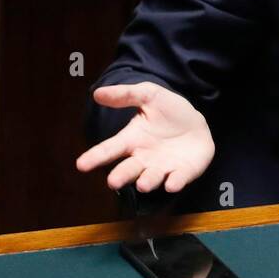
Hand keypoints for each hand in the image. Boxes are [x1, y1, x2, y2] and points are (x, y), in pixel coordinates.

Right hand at [76, 83, 215, 193]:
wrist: (197, 123)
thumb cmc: (168, 111)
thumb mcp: (150, 95)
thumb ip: (125, 95)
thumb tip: (97, 93)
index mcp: (131, 140)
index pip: (109, 149)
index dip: (95, 157)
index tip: (81, 165)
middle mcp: (143, 159)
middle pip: (128, 169)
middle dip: (121, 176)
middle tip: (113, 182)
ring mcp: (162, 168)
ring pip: (151, 178)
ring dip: (147, 182)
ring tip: (142, 184)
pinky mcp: (183, 173)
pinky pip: (177, 180)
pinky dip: (174, 183)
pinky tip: (172, 184)